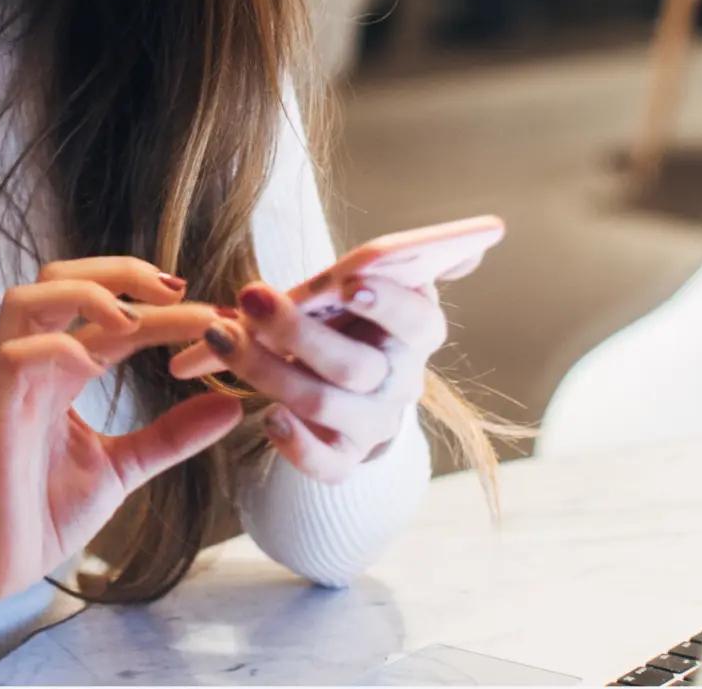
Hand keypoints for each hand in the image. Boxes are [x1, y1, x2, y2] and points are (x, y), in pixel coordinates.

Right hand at [0, 257, 242, 606]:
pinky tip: (89, 360)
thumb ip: (171, 434)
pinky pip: (14, 354)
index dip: (162, 308)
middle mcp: (35, 363)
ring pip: (27, 298)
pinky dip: (53, 345)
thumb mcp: (123, 467)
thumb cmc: (45, 511)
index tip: (217, 317)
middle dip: (120, 271)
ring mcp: (10, 382)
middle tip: (178, 289)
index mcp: (62, 371)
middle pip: (61, 277)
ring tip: (133, 318)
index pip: (112, 316)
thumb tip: (232, 404)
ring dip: (83, 293)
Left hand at [167, 273, 447, 482]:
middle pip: (354, 365)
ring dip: (266, 370)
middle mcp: (402, 381)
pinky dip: (295, 444)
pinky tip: (264, 416)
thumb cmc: (354, 317)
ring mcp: (374, 423)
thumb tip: (482, 236)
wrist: (355, 384)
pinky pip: (326, 465)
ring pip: (323, 403)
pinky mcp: (345, 456)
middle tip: (249, 296)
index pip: (417, 319)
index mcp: (418, 331)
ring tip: (219, 336)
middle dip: (296, 331)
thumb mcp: (378, 285)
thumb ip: (405, 263)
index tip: (349, 282)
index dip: (388, 303)